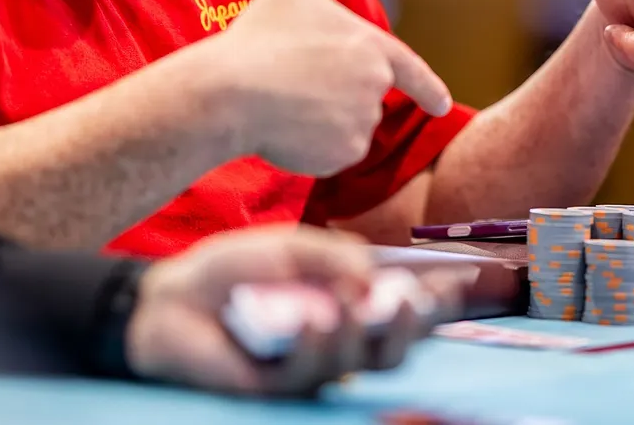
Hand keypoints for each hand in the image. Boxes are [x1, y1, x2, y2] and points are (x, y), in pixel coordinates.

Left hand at [126, 225, 460, 394]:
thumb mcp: (290, 248)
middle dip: (411, 329)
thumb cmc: (233, 270)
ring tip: (342, 309)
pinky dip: (317, 346)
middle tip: (410, 302)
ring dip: (359, 337)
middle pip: (392, 350)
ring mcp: (309, 365)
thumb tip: (372, 279)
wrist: (172, 295)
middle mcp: (336, 339)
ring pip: (358, 367)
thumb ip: (333, 257)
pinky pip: (310, 374)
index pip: (398, 309)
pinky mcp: (277, 385)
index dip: (435, 301)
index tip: (460, 282)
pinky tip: (311, 322)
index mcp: (344, 304)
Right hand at [204, 0, 453, 176]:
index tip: (441, 104)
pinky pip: (328, 158)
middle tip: (293, 86)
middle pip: (363, 100)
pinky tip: (283, 131)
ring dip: (322, 125)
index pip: (410, 69)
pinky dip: (310, 152)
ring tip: (284, 104)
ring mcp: (361, 122)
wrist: (231, 91)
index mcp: (371, 46)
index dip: (427, 87)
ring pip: (345, 131)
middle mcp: (375, 85)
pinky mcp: (341, 155)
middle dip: (334, 98)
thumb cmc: (261, 36)